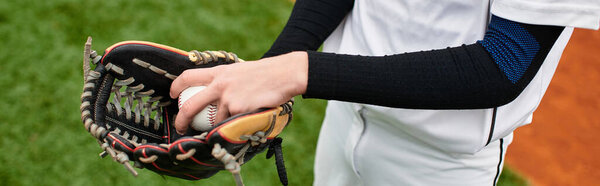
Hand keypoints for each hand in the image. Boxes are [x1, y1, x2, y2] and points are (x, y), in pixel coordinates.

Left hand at [170, 51, 307, 133]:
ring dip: (220, 126)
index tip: (172, 95)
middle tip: (181, 127)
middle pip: (191, 105)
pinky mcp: (238, 110)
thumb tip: (216, 92)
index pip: (188, 77)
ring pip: (215, 120)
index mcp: (218, 73)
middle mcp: (219, 85)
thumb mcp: (240, 71)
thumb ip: (226, 80)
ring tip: (228, 126)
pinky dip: (236, 125)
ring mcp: (228, 99)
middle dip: (182, 120)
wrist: (283, 75)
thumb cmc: (265, 74)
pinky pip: (232, 123)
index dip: (176, 86)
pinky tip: (245, 120)